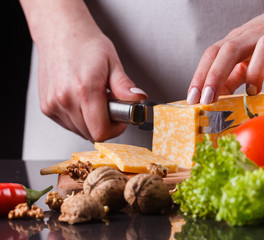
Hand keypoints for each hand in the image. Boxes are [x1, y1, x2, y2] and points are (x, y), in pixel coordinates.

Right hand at [23, 0, 146, 141]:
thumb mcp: (112, 62)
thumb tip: (139, 100)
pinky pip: (69, 124)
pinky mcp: (47, 107)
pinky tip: (82, 100)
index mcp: (84, 90)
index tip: (121, 120)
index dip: (115, 130)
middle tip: (109, 104)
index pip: (101, 132)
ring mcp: (53, 105)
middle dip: (106, 124)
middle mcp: (65, 100)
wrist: (60, 31)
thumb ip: (124, 86)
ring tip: (95, 99)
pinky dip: (79, 118)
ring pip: (80, 131)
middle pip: (91, 134)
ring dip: (92, 121)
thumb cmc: (85, 43)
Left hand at [187, 0, 263, 103]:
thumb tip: (217, 96)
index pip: (213, 54)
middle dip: (215, 75)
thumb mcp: (248, 54)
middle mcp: (255, 36)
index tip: (192, 99)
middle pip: (230, 49)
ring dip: (254, 73)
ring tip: (252, 92)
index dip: (200, 75)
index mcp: (238, 39)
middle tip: (208, 100)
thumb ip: (233, 75)